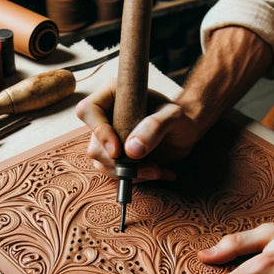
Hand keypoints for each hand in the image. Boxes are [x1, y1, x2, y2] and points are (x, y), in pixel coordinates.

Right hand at [75, 80, 204, 180]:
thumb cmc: (179, 117)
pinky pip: (114, 173)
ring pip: (102, 163)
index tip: (117, 150)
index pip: (89, 111)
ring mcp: (107, 139)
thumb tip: (131, 150)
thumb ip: (156, 127)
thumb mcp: (174, 116)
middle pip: (95, 145)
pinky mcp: (114, 156)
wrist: (184, 133)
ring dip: (130, 173)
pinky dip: (136, 178)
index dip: (99, 132)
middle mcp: (105, 117)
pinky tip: (158, 172)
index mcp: (112, 96)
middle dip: (121, 162)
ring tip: (158, 170)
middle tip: (150, 167)